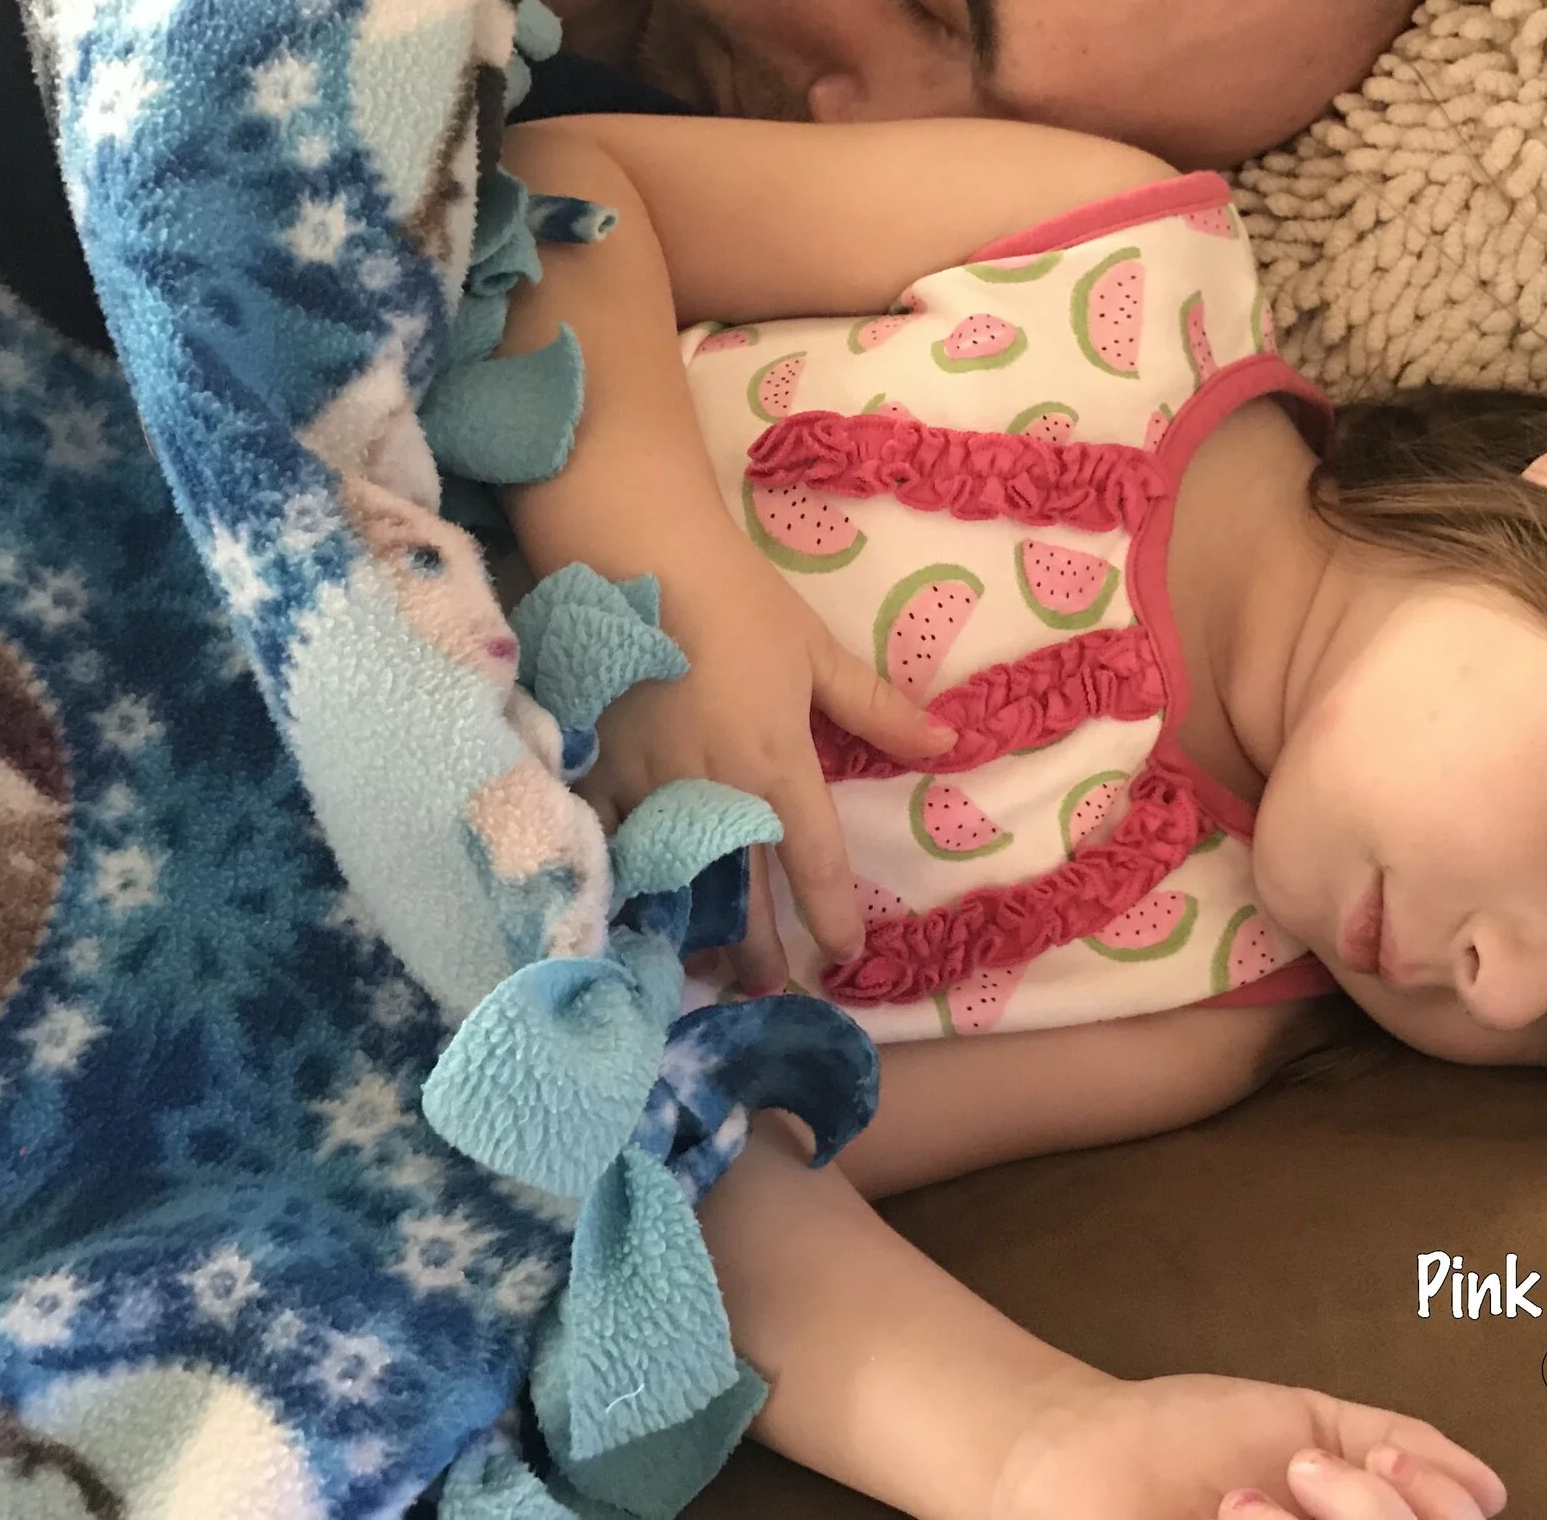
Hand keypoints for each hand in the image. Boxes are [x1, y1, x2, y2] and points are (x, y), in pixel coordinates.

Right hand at [584, 540, 951, 984]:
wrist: (637, 555)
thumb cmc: (736, 601)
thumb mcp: (816, 652)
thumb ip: (878, 709)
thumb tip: (949, 743)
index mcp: (779, 764)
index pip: (815, 861)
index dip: (833, 915)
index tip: (846, 955)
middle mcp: (719, 792)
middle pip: (743, 894)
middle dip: (758, 950)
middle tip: (770, 990)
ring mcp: (653, 788)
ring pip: (677, 883)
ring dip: (692, 932)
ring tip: (704, 970)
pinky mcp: (598, 771)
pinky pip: (614, 847)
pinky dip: (628, 885)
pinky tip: (632, 915)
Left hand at [992, 1374, 1506, 1519]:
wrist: (1077, 1448)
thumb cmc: (1184, 1439)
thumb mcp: (1309, 1427)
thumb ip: (1398, 1442)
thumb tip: (1493, 1488)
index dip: (1437, 1509)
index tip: (1385, 1458)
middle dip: (1373, 1512)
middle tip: (1305, 1470)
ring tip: (1245, 1499)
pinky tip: (1227, 1517)